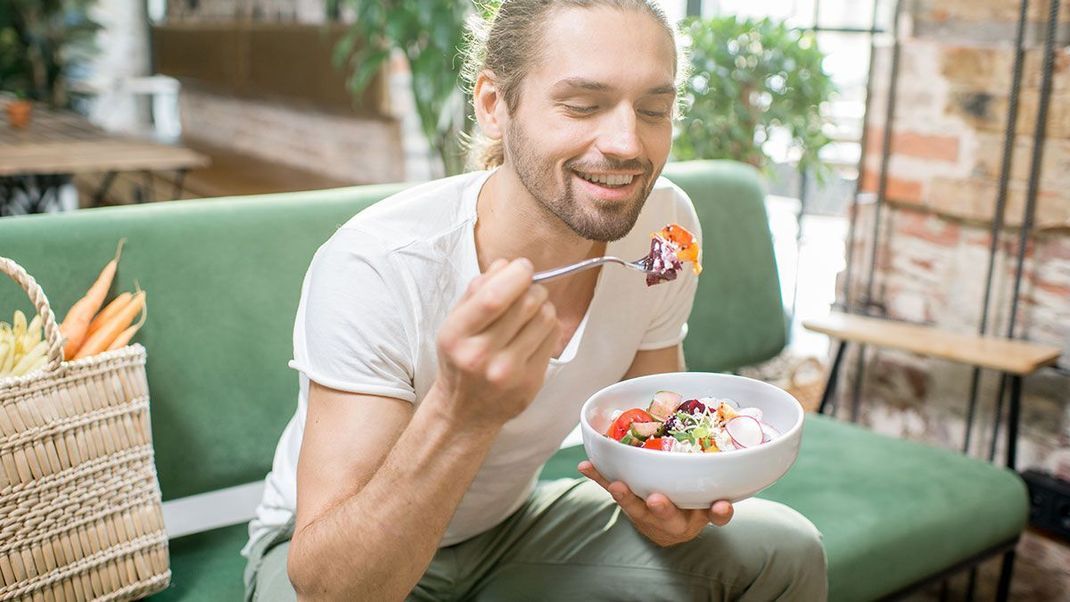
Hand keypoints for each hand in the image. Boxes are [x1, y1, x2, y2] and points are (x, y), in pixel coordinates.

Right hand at [431, 258, 560, 430]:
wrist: (464, 412)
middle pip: (526, 304)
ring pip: (545, 318)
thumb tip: (506, 265)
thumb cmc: (460, 361)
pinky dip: (548, 326)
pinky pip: (553, 338)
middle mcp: (481, 356)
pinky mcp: (530, 382)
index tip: (523, 267)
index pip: (493, 297)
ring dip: (543, 305)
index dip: (516, 275)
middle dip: (533, 287)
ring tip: (531, 311)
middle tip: (528, 288)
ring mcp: (508, 372)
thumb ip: (476, 291)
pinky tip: (534, 331)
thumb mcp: (455, 324)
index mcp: (456, 336)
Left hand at [578, 460, 733, 546]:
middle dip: (663, 508)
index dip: (718, 512)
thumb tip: (734, 466)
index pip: (714, 517)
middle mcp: (673, 521)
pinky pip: (612, 489)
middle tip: (657, 499)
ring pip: (636, 509)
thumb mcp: (708, 500)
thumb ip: (718, 490)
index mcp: (699, 516)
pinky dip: (599, 477)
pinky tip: (585, 465)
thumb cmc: (691, 506)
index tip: (721, 505)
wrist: (665, 528)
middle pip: (669, 518)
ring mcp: (648, 515)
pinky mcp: (629, 505)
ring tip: (616, 486)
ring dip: (625, 497)